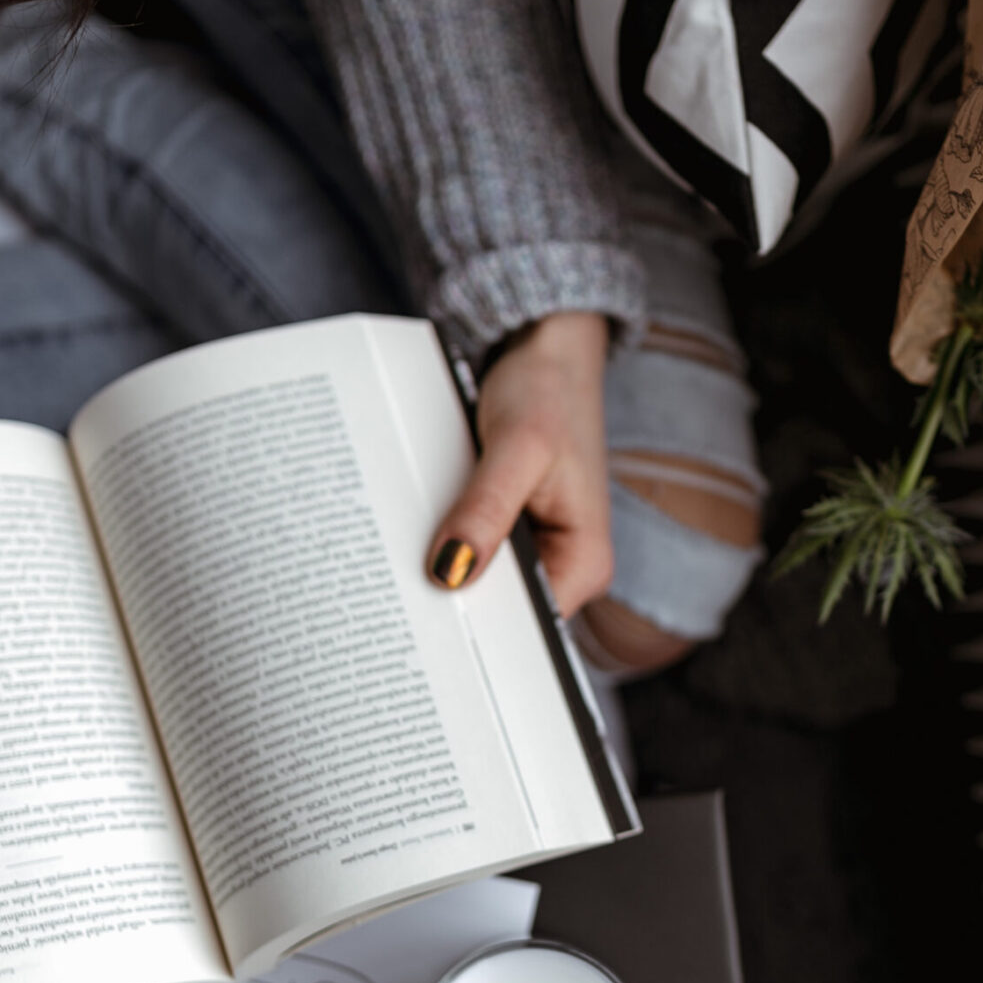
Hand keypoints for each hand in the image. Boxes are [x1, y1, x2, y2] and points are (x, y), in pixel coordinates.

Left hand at [428, 312, 612, 618]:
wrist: (546, 352)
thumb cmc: (547, 392)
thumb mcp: (517, 448)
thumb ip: (487, 511)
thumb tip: (450, 573)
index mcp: (586, 563)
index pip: (530, 627)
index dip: (479, 630)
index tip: (427, 627)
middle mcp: (567, 566)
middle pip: (502, 613)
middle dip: (455, 601)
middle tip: (397, 600)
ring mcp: (539, 550)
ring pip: (483, 583)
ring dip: (445, 572)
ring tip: (399, 570)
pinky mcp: (512, 530)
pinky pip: (475, 553)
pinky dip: (446, 546)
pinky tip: (414, 541)